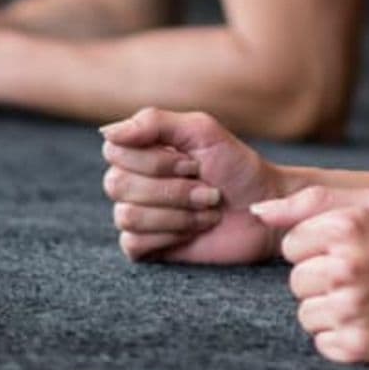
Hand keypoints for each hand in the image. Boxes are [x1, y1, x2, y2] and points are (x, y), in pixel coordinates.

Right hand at [99, 107, 287, 264]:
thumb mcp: (201, 130)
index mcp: (141, 149)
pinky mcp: (145, 246)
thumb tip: (105, 132)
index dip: (154, 160)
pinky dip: (170, 235)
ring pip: (126, 215)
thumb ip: (153, 122)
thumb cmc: (235, 166)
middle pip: (116, 184)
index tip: (192, 163)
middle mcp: (132, 180)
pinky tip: (194, 229)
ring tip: (206, 209)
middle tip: (206, 189)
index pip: (114, 151)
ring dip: (176, 213)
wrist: (263, 208)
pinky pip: (133, 242)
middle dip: (171, 189)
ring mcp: (137, 214)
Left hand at [253, 186, 368, 364]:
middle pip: (295, 280)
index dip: (319, 248)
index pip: (292, 243)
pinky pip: (322, 343)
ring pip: (306, 313)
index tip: (352, 253)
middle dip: (323, 280)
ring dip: (331, 310)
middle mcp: (345, 267)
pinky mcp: (359, 347)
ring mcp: (351, 310)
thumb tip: (259, 211)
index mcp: (349, 226)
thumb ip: (317, 200)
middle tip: (365, 279)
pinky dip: (343, 338)